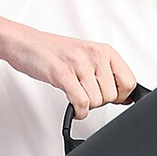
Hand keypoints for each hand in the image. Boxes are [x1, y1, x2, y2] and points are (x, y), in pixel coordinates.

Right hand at [3, 26, 135, 119]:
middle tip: (86, 93)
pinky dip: (79, 111)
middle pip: (112, 96)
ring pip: (97, 101)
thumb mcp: (88, 58)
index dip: (121, 96)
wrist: (26, 44)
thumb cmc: (56, 52)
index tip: (111, 97)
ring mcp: (78, 63)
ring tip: (76, 94)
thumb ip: (108, 75)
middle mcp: (94, 55)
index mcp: (104, 50)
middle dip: (99, 101)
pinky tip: (75, 107)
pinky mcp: (62, 74)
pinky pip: (81, 103)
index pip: (129, 82)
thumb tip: (126, 98)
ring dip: (86, 106)